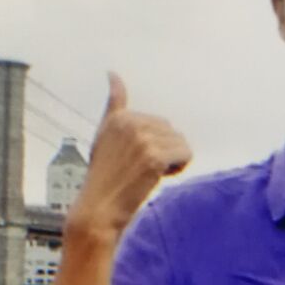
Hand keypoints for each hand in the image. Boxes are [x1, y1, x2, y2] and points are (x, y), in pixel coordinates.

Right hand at [70, 72, 191, 237]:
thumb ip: (115, 105)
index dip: (153, 146)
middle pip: (171, 131)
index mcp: (119, 118)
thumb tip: (113, 73)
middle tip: (140, 171)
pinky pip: (185, 154)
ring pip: (180, 143)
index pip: (156, 123)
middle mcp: (130, 123)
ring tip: (146, 175)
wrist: (98, 211)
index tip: (139, 162)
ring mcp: (142, 139)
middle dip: (164, 151)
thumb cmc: (104, 177)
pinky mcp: (154, 156)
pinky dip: (178, 168)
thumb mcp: (104, 136)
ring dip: (172, 160)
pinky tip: (157, 178)